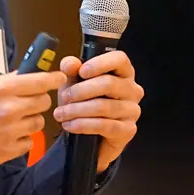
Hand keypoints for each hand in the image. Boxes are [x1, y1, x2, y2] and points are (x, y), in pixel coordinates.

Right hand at [0, 70, 65, 175]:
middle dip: (37, 100)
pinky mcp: (8, 152)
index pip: (40, 81)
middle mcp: (9, 110)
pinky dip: (21, 139)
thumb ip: (4, 83)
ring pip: (38, 122)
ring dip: (29, 120)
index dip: (54, 79)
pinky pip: (28, 142)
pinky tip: (6, 135)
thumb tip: (25, 76)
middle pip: (44, 102)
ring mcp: (10, 132)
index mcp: (0, 89)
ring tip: (11, 121)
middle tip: (26, 102)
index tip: (60, 78)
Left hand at [51, 51, 142, 172]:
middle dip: (81, 90)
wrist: (88, 135)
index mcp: (122, 72)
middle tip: (64, 97)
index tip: (81, 71)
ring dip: (77, 110)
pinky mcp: (128, 130)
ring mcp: (132, 110)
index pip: (119, 59)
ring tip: (61, 114)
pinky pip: (105, 125)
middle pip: (109, 83)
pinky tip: (70, 125)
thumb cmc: (84, 103)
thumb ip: (71, 70)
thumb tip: (70, 63)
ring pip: (104, 106)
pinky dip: (83, 125)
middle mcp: (132, 89)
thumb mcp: (74, 83)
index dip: (100, 63)